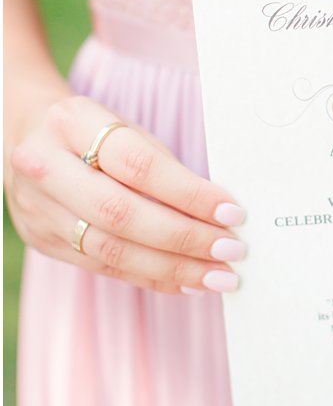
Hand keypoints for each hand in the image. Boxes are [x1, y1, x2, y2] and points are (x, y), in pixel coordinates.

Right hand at [4, 94, 246, 295]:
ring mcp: (38, 207)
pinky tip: (188, 283)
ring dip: (173, 267)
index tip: (232, 212)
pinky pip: (105, 266)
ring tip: (218, 275)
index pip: (139, 165)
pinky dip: (152, 277)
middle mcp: (45, 166)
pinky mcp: (42, 240)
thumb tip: (220, 213)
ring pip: (112, 248)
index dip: (189, 193)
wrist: (28, 137)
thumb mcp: (127, 130)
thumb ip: (165, 167)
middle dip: (184, 237)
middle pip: (121, 213)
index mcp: (72, 122)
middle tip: (231, 249)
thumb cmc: (96, 133)